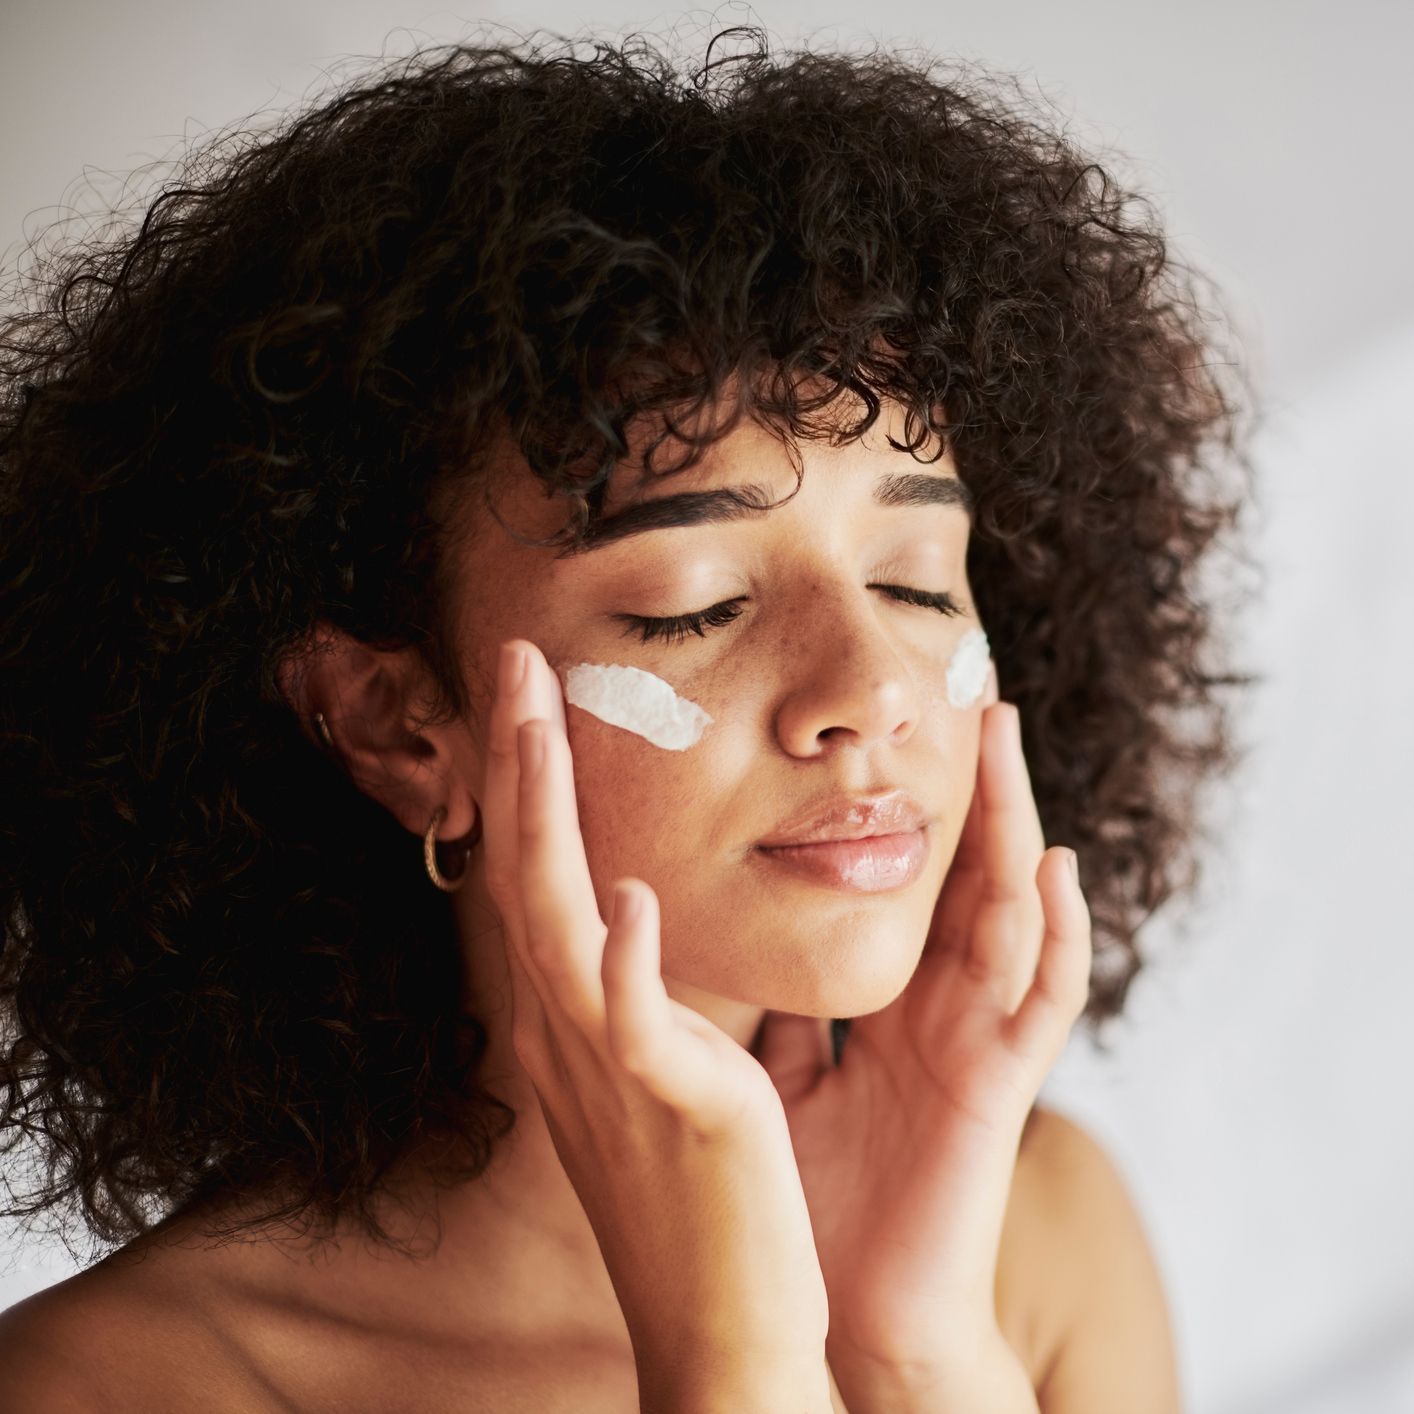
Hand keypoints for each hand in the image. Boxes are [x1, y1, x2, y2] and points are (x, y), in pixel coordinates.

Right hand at [480, 638, 832, 1378]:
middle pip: (529, 873)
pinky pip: (634, 1023)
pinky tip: (628, 895)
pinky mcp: (670, 1105)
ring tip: (539, 722)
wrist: (719, 1322)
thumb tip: (634, 915)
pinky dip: (623, 960)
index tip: (532, 696)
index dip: (527, 782)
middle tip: (518, 662)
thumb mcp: (649, 1070)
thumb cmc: (692, 1191)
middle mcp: (568, 1030)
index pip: (537, 875)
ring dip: (546, 818)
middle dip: (520, 763)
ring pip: (560, 922)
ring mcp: (608, 1066)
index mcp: (572, 1016)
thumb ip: (635, 990)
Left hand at [753, 672, 1092, 1376]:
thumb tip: (728, 931)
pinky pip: (1041, 1005)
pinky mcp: (996, 1091)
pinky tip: (1054, 868)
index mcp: (887, 1006)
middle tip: (973, 697)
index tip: (902, 733)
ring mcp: (974, 1044)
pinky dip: (1056, 935)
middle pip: (965, 878)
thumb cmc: (807, 1194)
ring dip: (1015, 825)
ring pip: (1009, 914)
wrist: (826, 1310)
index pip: (906, 884)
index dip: (910, 810)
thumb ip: (776, 1005)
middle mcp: (939, 1011)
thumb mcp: (780, 1073)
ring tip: (1009, 741)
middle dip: (973, 790)